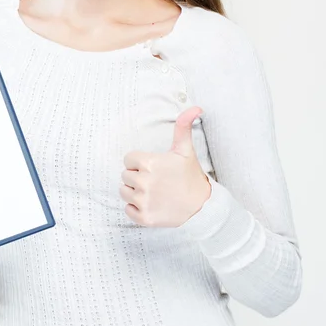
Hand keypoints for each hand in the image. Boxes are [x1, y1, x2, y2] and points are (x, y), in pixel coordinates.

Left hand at [120, 107, 211, 227]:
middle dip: (137, 176)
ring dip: (134, 192)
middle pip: (125, 175)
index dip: (139, 162)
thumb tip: (196, 107)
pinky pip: (127, 209)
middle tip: (155, 180)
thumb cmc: (190, 176)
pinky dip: (135, 208)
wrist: (202, 207)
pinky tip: (150, 204)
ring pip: (123, 191)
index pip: (128, 159)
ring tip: (152, 192)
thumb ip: (183, 127)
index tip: (153, 167)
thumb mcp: (185, 150)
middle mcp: (144, 182)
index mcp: (149, 163)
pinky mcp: (144, 217)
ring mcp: (143, 201)